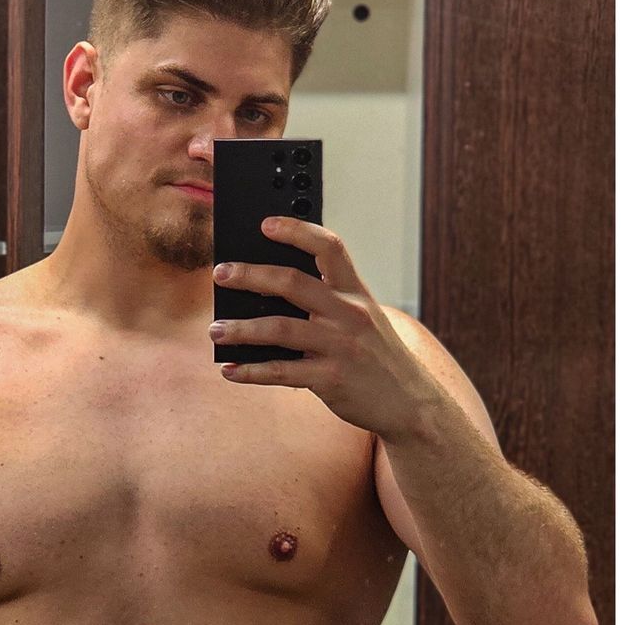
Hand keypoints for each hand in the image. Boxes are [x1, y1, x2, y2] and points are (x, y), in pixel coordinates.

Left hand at [208, 219, 442, 437]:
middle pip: (294, 283)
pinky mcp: (331, 379)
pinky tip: (229, 369)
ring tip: (215, 330)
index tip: (265, 224)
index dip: (297, 232)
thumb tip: (259, 294)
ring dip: (241, 329)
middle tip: (221, 273)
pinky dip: (251, 371)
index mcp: (356, 292)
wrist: (410, 401)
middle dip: (251, 275)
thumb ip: (323, 302)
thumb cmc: (373, 354)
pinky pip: (281, 372)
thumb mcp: (359, 318)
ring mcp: (341, 347)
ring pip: (280, 329)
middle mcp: (349, 314)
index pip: (329, 248)